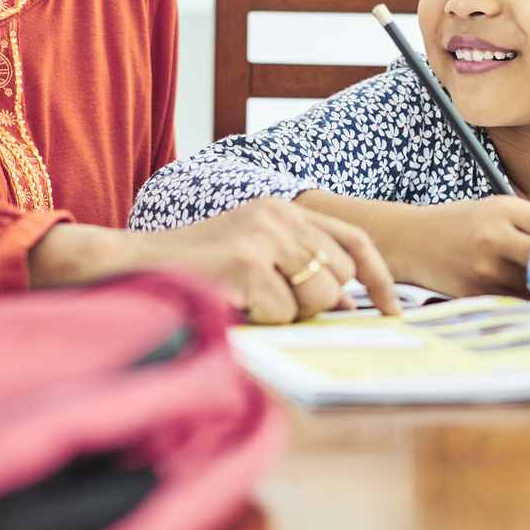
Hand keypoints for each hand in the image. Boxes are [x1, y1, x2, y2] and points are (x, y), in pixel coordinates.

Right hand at [131, 197, 402, 322]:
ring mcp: (263, 236)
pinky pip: (282, 313)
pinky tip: (231, 304)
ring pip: (315, 297)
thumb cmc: (195, 270)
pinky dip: (260, 320)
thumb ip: (299, 268)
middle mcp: (278, 214)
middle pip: (339, 274)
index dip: (378, 276)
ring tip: (247, 301)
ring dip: (286, 314)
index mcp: (282, 209)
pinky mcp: (248, 263)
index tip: (393, 308)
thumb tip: (347, 303)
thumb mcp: (254, 257)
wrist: (136, 266)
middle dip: (318, 303)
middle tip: (275, 305)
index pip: (354, 238)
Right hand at [399, 196, 529, 297]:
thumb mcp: (496, 208)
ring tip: (525, 273)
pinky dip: (519, 296)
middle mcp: (496, 239)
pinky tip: (504, 283)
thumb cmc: (461, 223)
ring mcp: (485, 270)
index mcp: (505, 209)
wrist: (409, 240)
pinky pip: (516, 301)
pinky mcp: (476, 294)